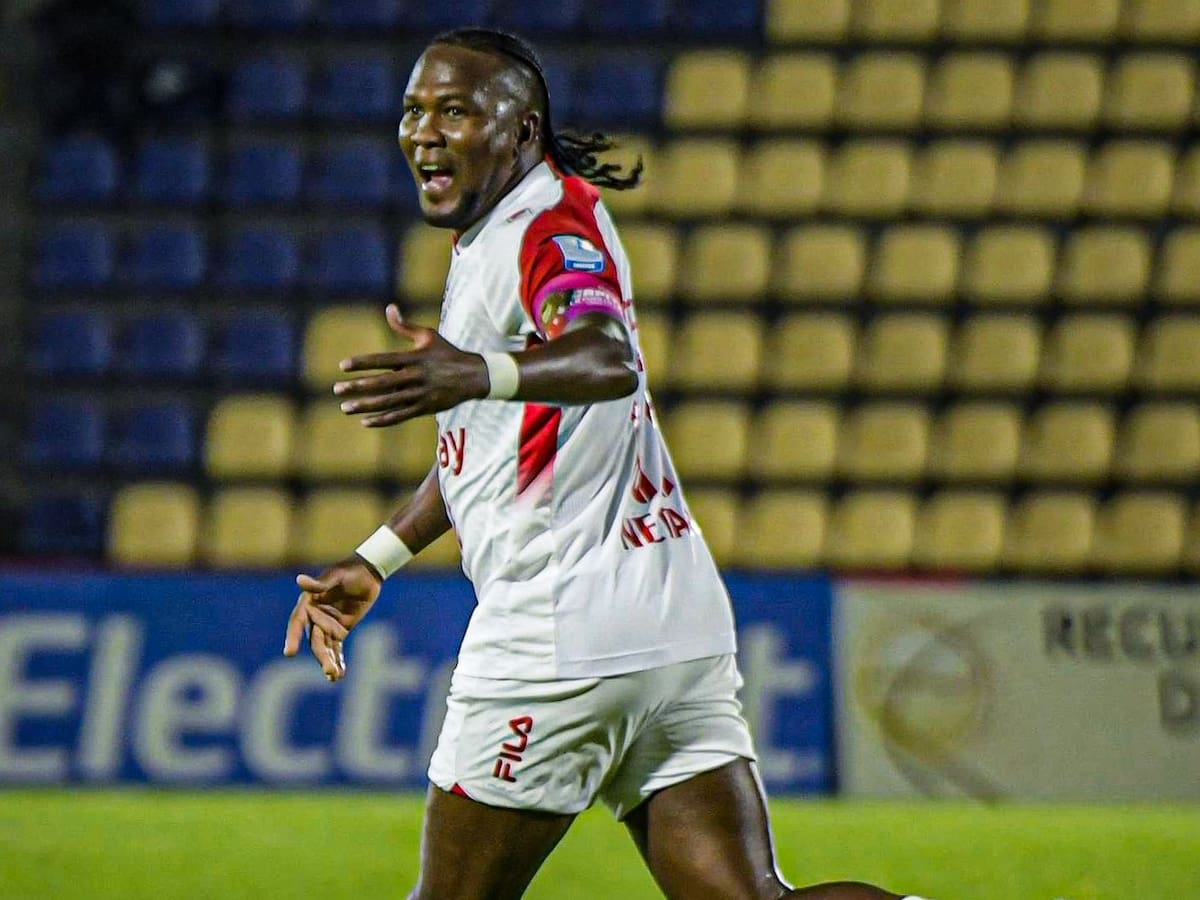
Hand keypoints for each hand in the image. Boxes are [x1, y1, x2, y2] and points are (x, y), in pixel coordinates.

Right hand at [283, 557, 382, 681]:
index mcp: (308, 603)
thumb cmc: (349, 571)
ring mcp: (327, 626)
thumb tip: (299, 580)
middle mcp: (314, 617)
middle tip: (329, 670)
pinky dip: (338, 661)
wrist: (367, 573)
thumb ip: (319, 584)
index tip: (289, 652)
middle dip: (322, 656)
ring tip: (334, 676)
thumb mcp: (335, 576)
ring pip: (325, 648)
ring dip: (328, 662)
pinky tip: (339, 675)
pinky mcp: (340, 631)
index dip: (292, 637)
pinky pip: (337, 649)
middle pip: (315, 641)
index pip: (297, 623)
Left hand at [333, 304, 489, 426]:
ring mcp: (420, 394)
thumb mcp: (428, 336)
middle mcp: (416, 377)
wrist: (474, 376)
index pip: (384, 360)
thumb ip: (404, 326)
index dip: (363, 363)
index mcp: (414, 358)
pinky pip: (401, 416)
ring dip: (365, 406)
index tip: (343, 365)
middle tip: (336, 389)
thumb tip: (389, 307)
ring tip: (345, 407)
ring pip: (388, 402)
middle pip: (383, 383)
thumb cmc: (447, 353)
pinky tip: (366, 421)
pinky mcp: (425, 408)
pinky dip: (383, 420)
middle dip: (358, 386)